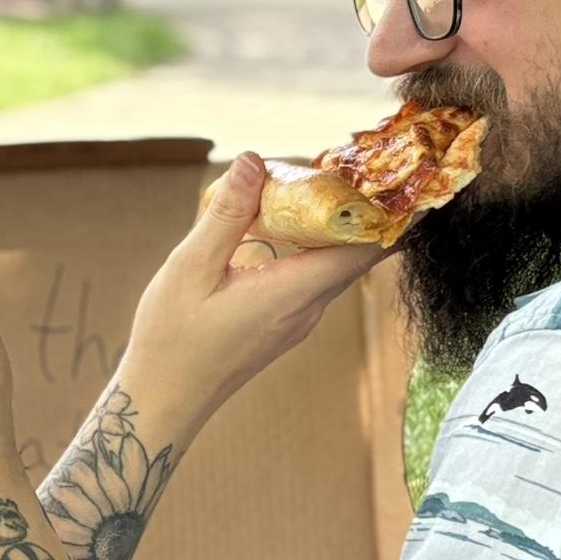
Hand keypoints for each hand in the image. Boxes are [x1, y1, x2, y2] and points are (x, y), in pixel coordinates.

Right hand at [122, 153, 391, 430]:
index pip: (366, 250)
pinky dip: (309, 245)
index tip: (396, 177)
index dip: (389, 213)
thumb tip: (254, 161)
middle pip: (355, 252)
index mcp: (292, 293)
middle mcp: (307, 308)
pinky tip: (281, 225)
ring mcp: (299, 319)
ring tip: (314, 184)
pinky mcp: (285, 324)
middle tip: (350, 163)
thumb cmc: (172, 340)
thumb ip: (226, 215)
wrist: (164, 398)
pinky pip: (312, 276)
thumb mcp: (190, 268)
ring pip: (333, 264)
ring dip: (331, 226)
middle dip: (359, 208)